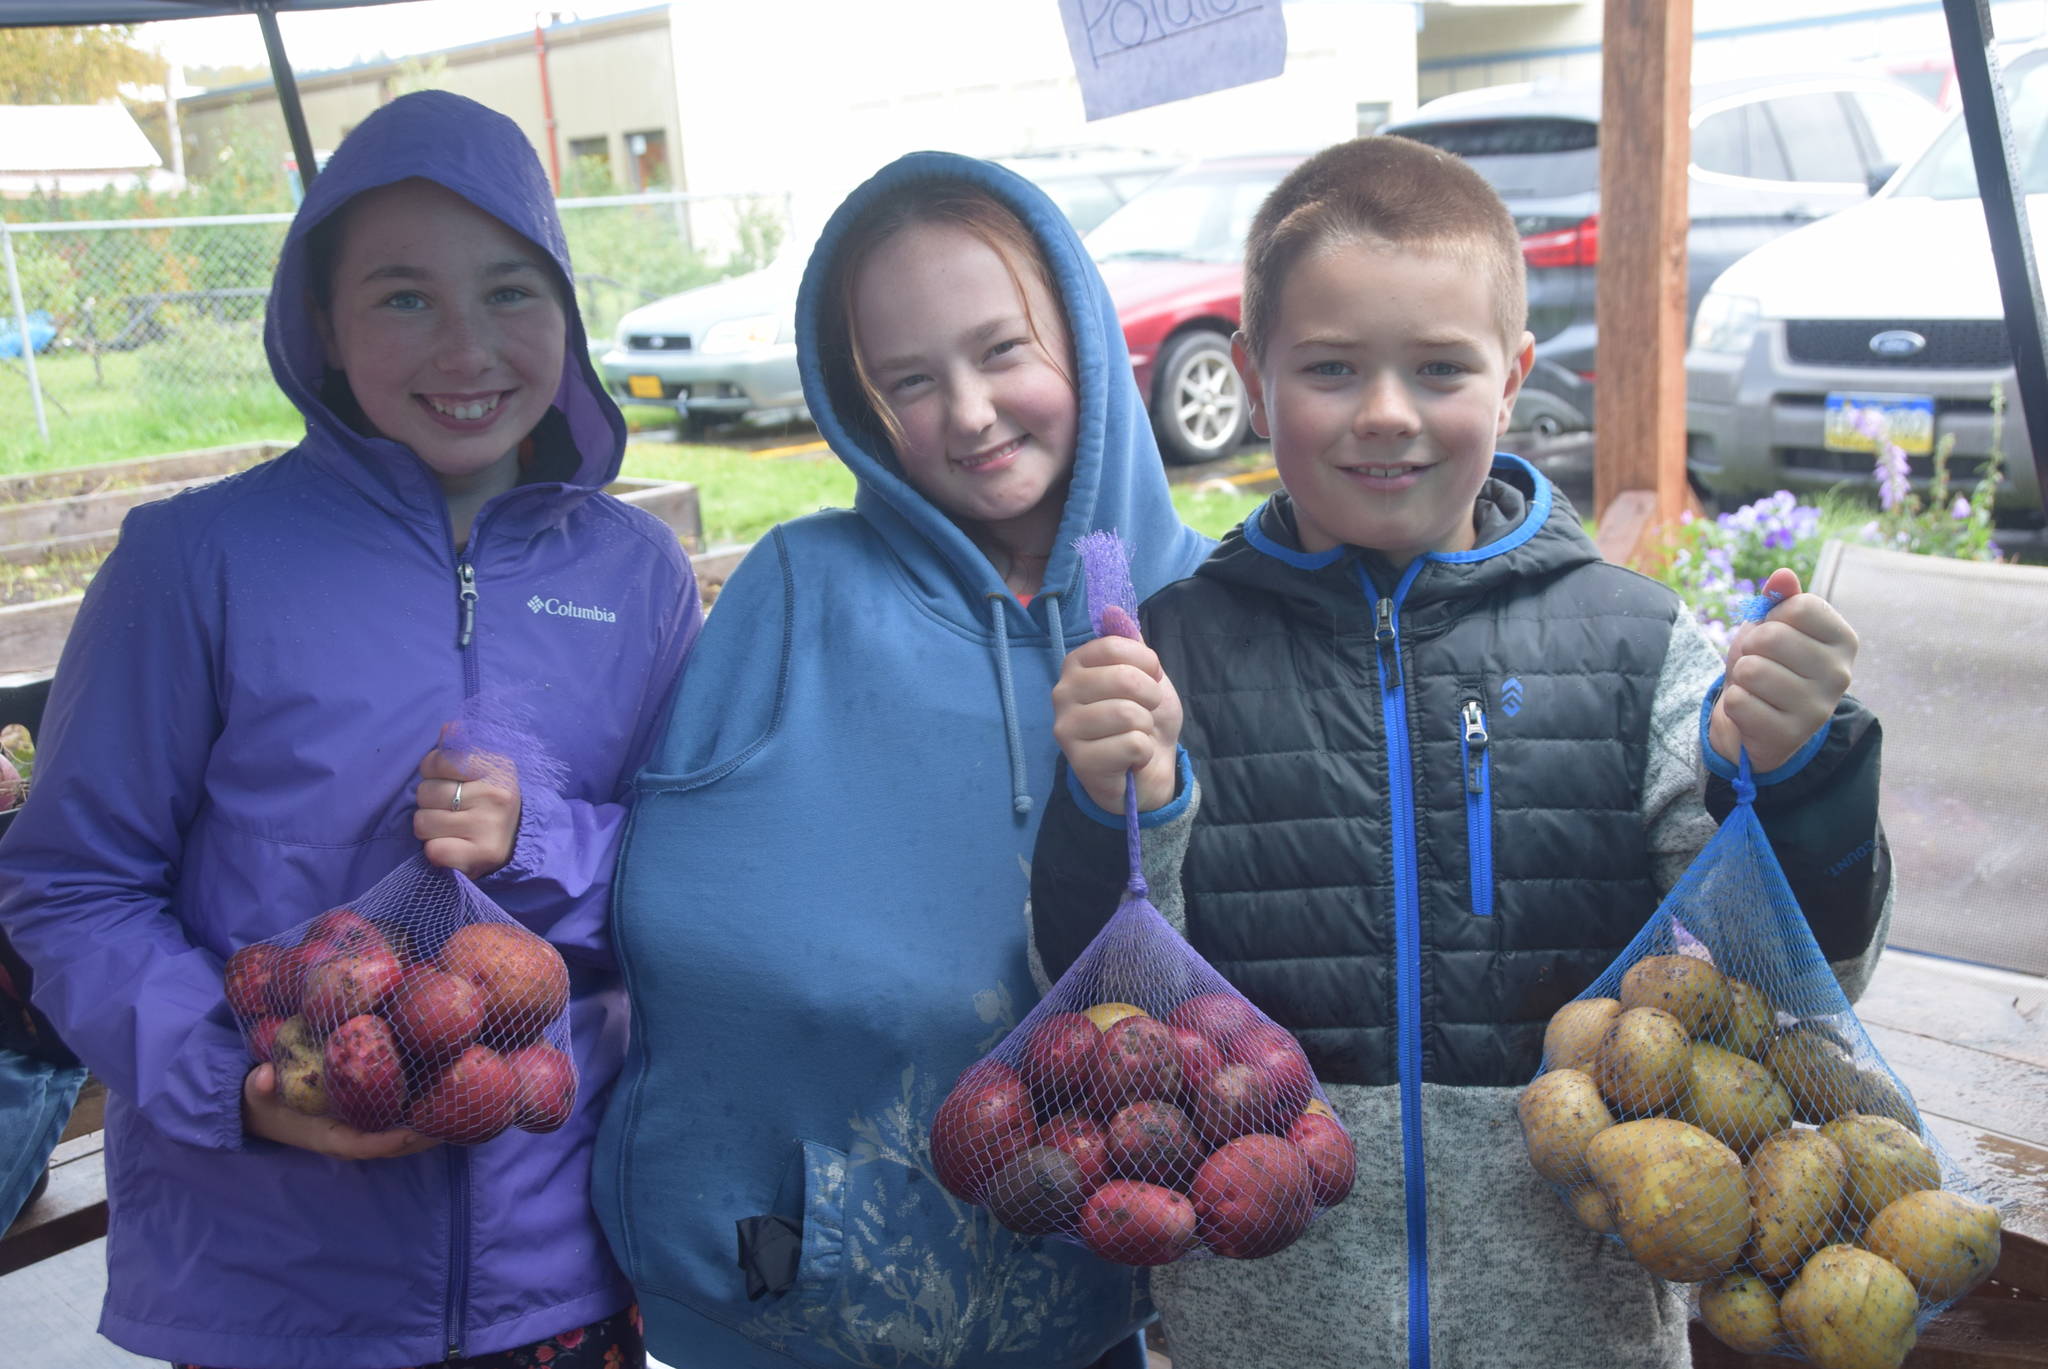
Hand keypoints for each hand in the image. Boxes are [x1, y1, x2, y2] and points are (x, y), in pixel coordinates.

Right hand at [242, 1063, 441, 1159]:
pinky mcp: (368, 1118)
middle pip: (397, 1144)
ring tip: (468, 1108)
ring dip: (433, 1125)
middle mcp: (352, 1137)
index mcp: (330, 1137)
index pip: (366, 1145)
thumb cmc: (265, 1099)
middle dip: (427, 1135)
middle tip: (461, 1117)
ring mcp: (362, 1130)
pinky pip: (401, 1119)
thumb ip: (259, 1086)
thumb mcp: (256, 1093)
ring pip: (404, 1133)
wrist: (261, 1106)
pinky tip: (451, 1094)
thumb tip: (262, 1077)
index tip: (419, 1130)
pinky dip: (424, 1112)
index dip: (393, 1141)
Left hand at [413, 725, 520, 878]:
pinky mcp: (480, 856)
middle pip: (425, 792)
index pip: (438, 761)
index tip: (449, 781)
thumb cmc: (490, 801)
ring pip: (423, 822)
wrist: (519, 842)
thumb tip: (448, 728)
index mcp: (498, 768)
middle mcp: (496, 795)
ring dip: (430, 827)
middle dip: (431, 802)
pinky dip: (436, 850)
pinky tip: (453, 846)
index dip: (433, 772)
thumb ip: (460, 748)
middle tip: (452, 809)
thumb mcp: (484, 768)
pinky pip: (433, 850)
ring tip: (452, 828)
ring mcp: (489, 827)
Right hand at [1051, 635, 1182, 813]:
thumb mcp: (1146, 675)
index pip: (1116, 645)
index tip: (1150, 677)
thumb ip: (1131, 644)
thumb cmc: (1143, 718)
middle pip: (1124, 679)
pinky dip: (1143, 752)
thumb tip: (1113, 609)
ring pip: (1129, 714)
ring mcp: (1066, 727)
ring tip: (1136, 734)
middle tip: (1146, 711)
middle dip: (1151, 697)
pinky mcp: (1078, 761)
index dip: (1147, 662)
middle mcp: (1062, 692)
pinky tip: (1130, 757)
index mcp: (1076, 665)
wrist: (1147, 769)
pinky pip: (1132, 744)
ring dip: (1146, 727)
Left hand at [1708, 567, 1857, 773]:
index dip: (1772, 616)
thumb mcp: (1772, 626)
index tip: (1776, 634)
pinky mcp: (1790, 736)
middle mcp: (1841, 674)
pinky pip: (1739, 702)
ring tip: (1756, 687)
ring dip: (1742, 677)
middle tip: (1760, 663)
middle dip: (1751, 647)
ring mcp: (1818, 708)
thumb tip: (1783, 575)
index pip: (1799, 606)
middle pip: (1772, 637)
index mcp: (1843, 640)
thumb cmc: (1768, 664)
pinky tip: (1753, 710)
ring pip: (1752, 670)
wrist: (1756, 722)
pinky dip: (1735, 703)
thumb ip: (1780, 599)